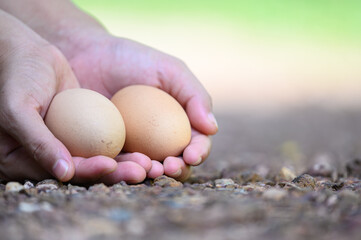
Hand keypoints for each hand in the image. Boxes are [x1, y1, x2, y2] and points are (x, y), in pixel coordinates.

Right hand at [0, 11, 145, 183]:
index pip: (61, 171)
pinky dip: (123, 144)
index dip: (87, 171)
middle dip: (114, 172)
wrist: (26, 51)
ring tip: (149, 164)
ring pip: (98, 156)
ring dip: (124, 162)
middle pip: (84, 169)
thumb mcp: (18, 108)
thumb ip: (38, 141)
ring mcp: (67, 142)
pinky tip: (145, 147)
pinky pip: (104, 139)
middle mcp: (47, 155)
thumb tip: (64, 174)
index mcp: (22, 160)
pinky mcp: (82, 129)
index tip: (110, 165)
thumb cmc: (15, 76)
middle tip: (141, 172)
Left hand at [67, 36, 217, 181]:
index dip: (198, 152)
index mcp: (178, 122)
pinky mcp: (108, 151)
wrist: (87, 55)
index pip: (195, 142)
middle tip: (170, 166)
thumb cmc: (132, 59)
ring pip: (148, 169)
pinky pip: (118, 166)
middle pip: (176, 162)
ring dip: (153, 174)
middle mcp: (158, 138)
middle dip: (178, 169)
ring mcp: (133, 146)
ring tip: (150, 169)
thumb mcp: (170, 71)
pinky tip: (126, 166)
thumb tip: (212, 129)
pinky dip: (124, 170)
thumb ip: (195, 96)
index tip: (192, 154)